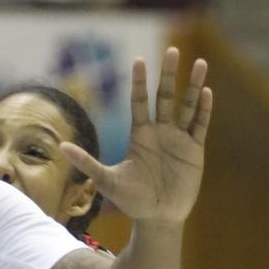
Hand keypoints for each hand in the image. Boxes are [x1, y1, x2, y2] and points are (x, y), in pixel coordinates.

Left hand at [61, 47, 211, 228]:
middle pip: (166, 96)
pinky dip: (204, 110)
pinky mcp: (194, 151)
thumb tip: (61, 147)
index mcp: (140, 135)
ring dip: (194, 86)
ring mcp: (179, 140)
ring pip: (187, 106)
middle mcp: (160, 132)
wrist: (157, 219)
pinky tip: (207, 92)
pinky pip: (200, 125)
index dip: (140, 82)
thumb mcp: (107, 180)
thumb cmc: (132, 201)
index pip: (140, 101)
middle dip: (169, 74)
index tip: (139, 60)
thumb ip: (87, 162)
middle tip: (172, 50)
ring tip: (200, 64)